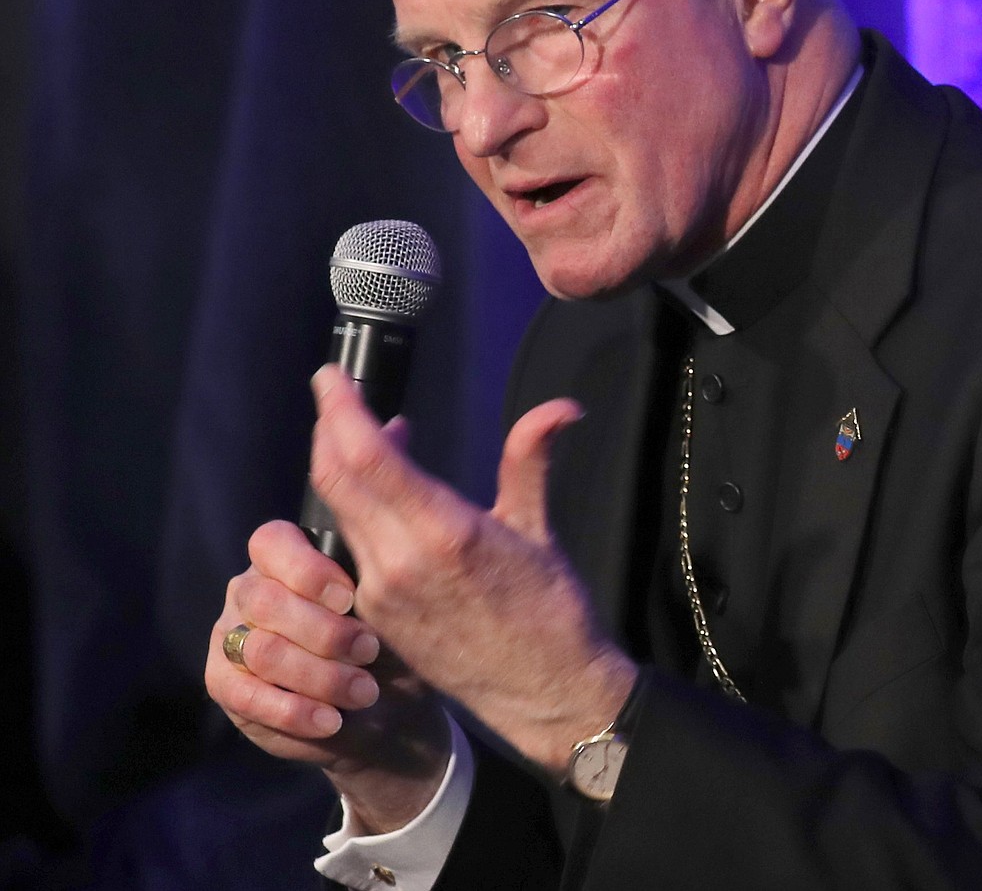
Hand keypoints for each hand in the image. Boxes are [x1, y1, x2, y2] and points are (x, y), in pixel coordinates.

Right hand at [205, 517, 450, 831]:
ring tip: (364, 691)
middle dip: (326, 632)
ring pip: (262, 651)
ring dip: (320, 677)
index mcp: (283, 555)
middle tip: (370, 650)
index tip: (351, 598)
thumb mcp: (381, 611)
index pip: (272, 543)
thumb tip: (361, 581)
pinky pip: (248, 697)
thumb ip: (363, 587)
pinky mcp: (222, 682)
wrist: (383, 706)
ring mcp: (229, 634)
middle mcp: (249, 588)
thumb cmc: (383, 642)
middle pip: (267, 602)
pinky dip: (295, 712)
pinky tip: (331, 721)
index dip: (308, 570)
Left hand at [309, 364, 637, 775]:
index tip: (330, 376)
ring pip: (339, 512)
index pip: (368, 456)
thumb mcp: (538, 528)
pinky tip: (377, 492)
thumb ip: (530, 458)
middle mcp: (401, 562)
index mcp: (445, 532)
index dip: (341, 409)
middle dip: (329, 428)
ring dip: (342, 466)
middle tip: (334, 393)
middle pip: (337, 479)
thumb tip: (563, 406)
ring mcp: (382, 594)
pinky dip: (355, 508)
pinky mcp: (376, 618)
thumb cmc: (551, 611)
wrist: (545, 695)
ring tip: (366, 434)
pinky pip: (350, 547)